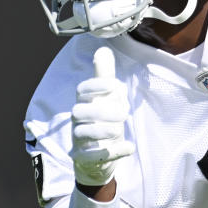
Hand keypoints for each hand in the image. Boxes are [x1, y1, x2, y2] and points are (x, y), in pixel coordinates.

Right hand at [70, 47, 134, 186]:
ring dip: (102, 130)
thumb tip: (102, 49)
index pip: (81, 91)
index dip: (96, 86)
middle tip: (123, 114)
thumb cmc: (101, 121)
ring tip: (119, 129)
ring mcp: (79, 139)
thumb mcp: (106, 98)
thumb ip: (104, 76)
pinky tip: (129, 147)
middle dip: (101, 111)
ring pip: (82, 133)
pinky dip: (112, 152)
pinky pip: (92, 156)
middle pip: (79, 111)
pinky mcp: (84, 158)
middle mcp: (78, 120)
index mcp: (84, 103)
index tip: (114, 85)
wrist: (97, 158)